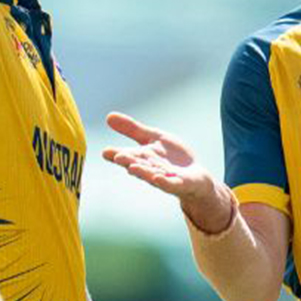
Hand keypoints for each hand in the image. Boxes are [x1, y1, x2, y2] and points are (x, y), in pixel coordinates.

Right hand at [102, 112, 230, 231]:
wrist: (195, 177)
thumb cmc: (171, 158)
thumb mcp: (153, 137)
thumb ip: (132, 129)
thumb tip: (108, 116)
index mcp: (143, 157)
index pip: (127, 155)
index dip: (116, 154)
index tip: (105, 151)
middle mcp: (150, 169)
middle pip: (138, 165)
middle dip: (128, 162)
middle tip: (118, 157)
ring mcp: (165, 178)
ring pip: (152, 175)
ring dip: (143, 172)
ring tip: (132, 168)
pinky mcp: (180, 184)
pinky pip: (171, 184)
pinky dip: (164, 182)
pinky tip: (157, 178)